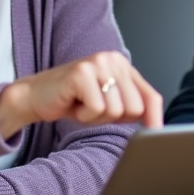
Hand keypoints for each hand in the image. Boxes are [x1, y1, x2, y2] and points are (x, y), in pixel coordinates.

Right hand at [0, 51, 162, 138]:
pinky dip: (84, 115)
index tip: (157, 135)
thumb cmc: (73, 101)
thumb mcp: (108, 104)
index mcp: (123, 65)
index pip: (149, 95)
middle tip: (93, 109)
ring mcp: (97, 63)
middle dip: (114, 118)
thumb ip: (131, 107)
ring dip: (97, 117)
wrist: (36, 97)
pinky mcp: (82, 72)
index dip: (154, 118)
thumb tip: (155, 126)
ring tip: (83, 105)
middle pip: (135, 107)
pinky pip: (97, 108)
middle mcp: (113, 59)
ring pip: (116, 110)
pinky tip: (74, 104)